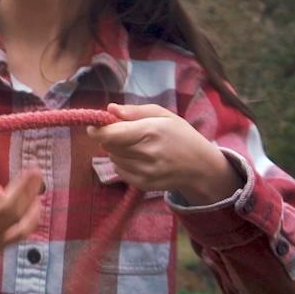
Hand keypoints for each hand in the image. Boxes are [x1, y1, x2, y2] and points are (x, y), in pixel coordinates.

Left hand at [85, 103, 240, 205]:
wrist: (200, 167)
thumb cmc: (181, 135)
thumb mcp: (163, 115)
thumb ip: (135, 111)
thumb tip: (110, 109)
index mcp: (150, 132)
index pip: (110, 134)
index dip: (97, 130)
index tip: (93, 126)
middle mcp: (146, 154)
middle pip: (108, 146)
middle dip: (111, 137)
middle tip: (125, 133)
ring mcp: (144, 172)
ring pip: (113, 158)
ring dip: (117, 151)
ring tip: (137, 146)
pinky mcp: (143, 184)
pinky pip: (119, 171)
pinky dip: (123, 163)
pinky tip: (140, 159)